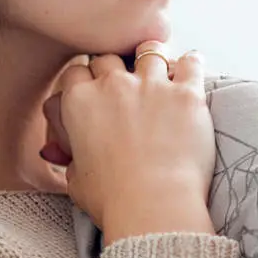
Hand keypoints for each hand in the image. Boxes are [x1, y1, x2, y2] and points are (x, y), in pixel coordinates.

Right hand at [36, 41, 215, 245]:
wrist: (154, 206)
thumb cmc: (113, 200)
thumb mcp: (75, 180)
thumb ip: (71, 158)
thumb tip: (67, 154)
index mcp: (80, 102)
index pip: (76, 71)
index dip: (85, 79)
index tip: (93, 87)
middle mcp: (114, 85)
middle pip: (109, 58)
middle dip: (115, 67)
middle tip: (123, 82)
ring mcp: (152, 85)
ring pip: (148, 51)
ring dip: (151, 60)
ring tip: (158, 70)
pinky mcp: (186, 94)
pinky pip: (190, 63)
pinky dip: (190, 64)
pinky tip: (190, 67)